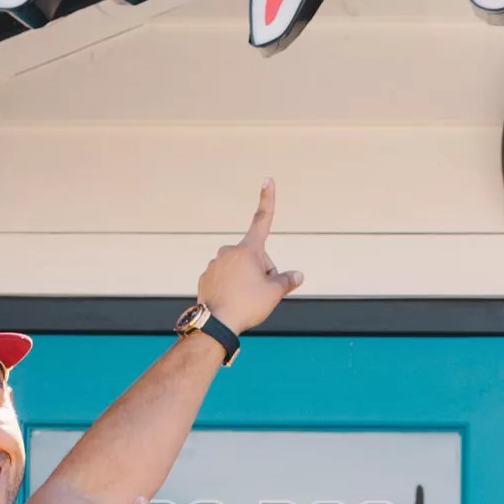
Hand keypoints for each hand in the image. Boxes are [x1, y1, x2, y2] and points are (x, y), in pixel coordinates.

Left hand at [196, 180, 304, 336]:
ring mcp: (215, 263)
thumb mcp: (274, 293)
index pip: (263, 219)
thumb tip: (297, 275)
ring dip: (246, 280)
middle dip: (261, 271)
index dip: (268, 198)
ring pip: (239, 269)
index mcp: (248, 250)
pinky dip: (231, 287)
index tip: (267, 180)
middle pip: (255, 257)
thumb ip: (287, 280)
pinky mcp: (206, 276)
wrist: (215, 323)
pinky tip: (231, 301)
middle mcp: (229, 251)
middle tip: (259, 292)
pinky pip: (225, 278)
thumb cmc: (246, 305)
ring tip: (243, 299)